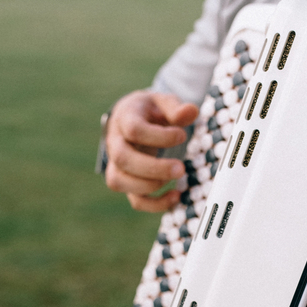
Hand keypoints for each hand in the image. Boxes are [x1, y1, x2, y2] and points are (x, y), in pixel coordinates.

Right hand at [104, 90, 198, 211]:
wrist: (132, 120)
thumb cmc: (150, 112)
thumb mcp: (162, 102)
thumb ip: (176, 108)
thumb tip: (191, 112)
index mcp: (125, 119)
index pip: (133, 130)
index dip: (158, 136)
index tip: (182, 136)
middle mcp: (115, 143)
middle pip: (123, 159)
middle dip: (153, 168)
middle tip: (180, 168)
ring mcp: (117, 165)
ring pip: (120, 181)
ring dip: (150, 185)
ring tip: (176, 177)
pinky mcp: (127, 182)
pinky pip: (134, 199)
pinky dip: (154, 204)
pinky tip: (175, 196)